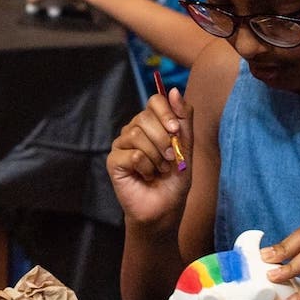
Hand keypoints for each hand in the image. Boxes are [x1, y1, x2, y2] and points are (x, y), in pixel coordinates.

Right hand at [106, 87, 191, 229]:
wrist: (164, 209)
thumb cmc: (174, 180)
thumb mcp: (186, 148)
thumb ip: (183, 120)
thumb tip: (174, 90)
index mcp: (152, 123)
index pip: (155, 100)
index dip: (166, 113)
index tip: (176, 131)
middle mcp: (134, 130)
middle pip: (144, 117)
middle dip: (163, 140)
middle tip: (170, 158)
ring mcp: (122, 145)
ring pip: (136, 135)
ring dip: (155, 156)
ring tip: (160, 170)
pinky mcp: (114, 161)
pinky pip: (132, 154)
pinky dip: (145, 168)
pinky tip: (146, 176)